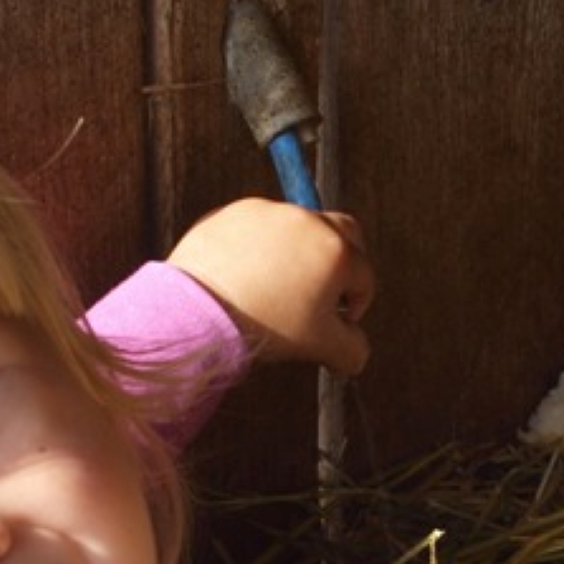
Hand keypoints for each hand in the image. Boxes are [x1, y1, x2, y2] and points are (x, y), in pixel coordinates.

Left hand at [168, 198, 373, 374]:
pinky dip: (260, 247)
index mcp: (337, 251)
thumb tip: (356, 351)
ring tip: (275, 287)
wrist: (200, 311)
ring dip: (297, 253)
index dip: (356, 305)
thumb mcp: (321, 346)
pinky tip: (246, 276)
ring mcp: (270, 212)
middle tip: (323, 291)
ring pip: (299, 228)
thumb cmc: (264, 324)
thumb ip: (352, 350)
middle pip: (343, 233)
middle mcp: (308, 222)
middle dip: (340, 262)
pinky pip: (259, 227)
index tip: (338, 322)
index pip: (364, 277)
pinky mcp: (236, 212)